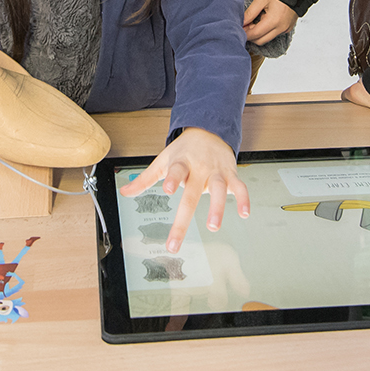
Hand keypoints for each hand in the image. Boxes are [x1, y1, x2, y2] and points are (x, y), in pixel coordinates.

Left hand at [118, 127, 248, 252]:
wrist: (208, 130)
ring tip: (213, 226)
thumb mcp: (163, 161)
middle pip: (192, 193)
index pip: (177, 170)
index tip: (168, 188)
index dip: (173, 178)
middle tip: (175, 240)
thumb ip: (145, 179)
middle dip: (184, 218)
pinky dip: (244, 199)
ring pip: (219, 189)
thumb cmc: (183, 151)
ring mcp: (216, 172)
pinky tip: (245, 213)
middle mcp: (199, 168)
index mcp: (181, 163)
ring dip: (217, 207)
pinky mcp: (230, 174)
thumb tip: (124, 192)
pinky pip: (240, 187)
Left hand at [242, 0, 297, 44]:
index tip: (239, 30)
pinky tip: (263, 21)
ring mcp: (285, 29)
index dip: (245, 34)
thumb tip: (241, 22)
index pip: (255, 34)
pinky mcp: (288, 28)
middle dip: (251, 36)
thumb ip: (250, 12)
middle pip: (261, 40)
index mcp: (274, 20)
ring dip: (259, 33)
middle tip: (245, 26)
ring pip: (267, 38)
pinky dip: (267, 31)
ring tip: (254, 22)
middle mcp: (281, 28)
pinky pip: (274, 34)